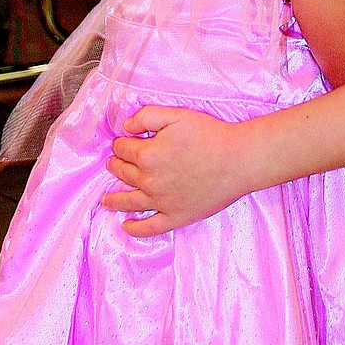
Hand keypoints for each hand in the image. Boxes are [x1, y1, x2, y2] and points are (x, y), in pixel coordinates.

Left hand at [102, 105, 243, 235]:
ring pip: (129, 202)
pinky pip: (150, 228)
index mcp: (147, 155)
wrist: (239, 160)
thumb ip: (147, 116)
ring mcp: (162, 202)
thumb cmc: (210, 134)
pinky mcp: (176, 217)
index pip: (123, 149)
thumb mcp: (177, 115)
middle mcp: (149, 181)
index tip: (124, 142)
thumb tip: (126, 128)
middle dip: (116, 166)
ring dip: (114, 200)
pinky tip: (126, 226)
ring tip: (105, 200)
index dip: (121, 143)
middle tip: (114, 163)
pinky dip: (135, 229)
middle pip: (123, 173)